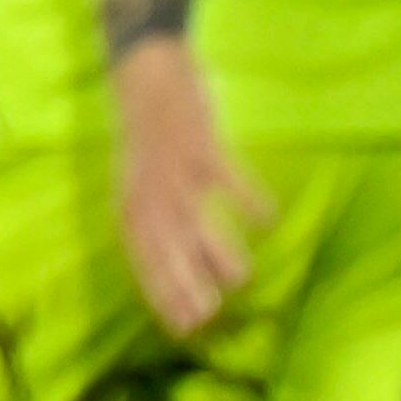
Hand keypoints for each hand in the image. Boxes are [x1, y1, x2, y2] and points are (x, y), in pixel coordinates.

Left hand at [110, 37, 277, 336]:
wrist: (146, 70)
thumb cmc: (149, 135)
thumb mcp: (138, 182)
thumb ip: (155, 219)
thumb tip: (185, 264)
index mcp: (131, 205)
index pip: (144, 261)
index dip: (162, 296)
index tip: (183, 329)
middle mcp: (149, 191)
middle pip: (166, 247)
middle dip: (185, 284)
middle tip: (209, 317)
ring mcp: (174, 167)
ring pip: (195, 218)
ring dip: (217, 249)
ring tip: (242, 279)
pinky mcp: (200, 141)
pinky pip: (227, 175)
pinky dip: (247, 198)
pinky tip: (269, 220)